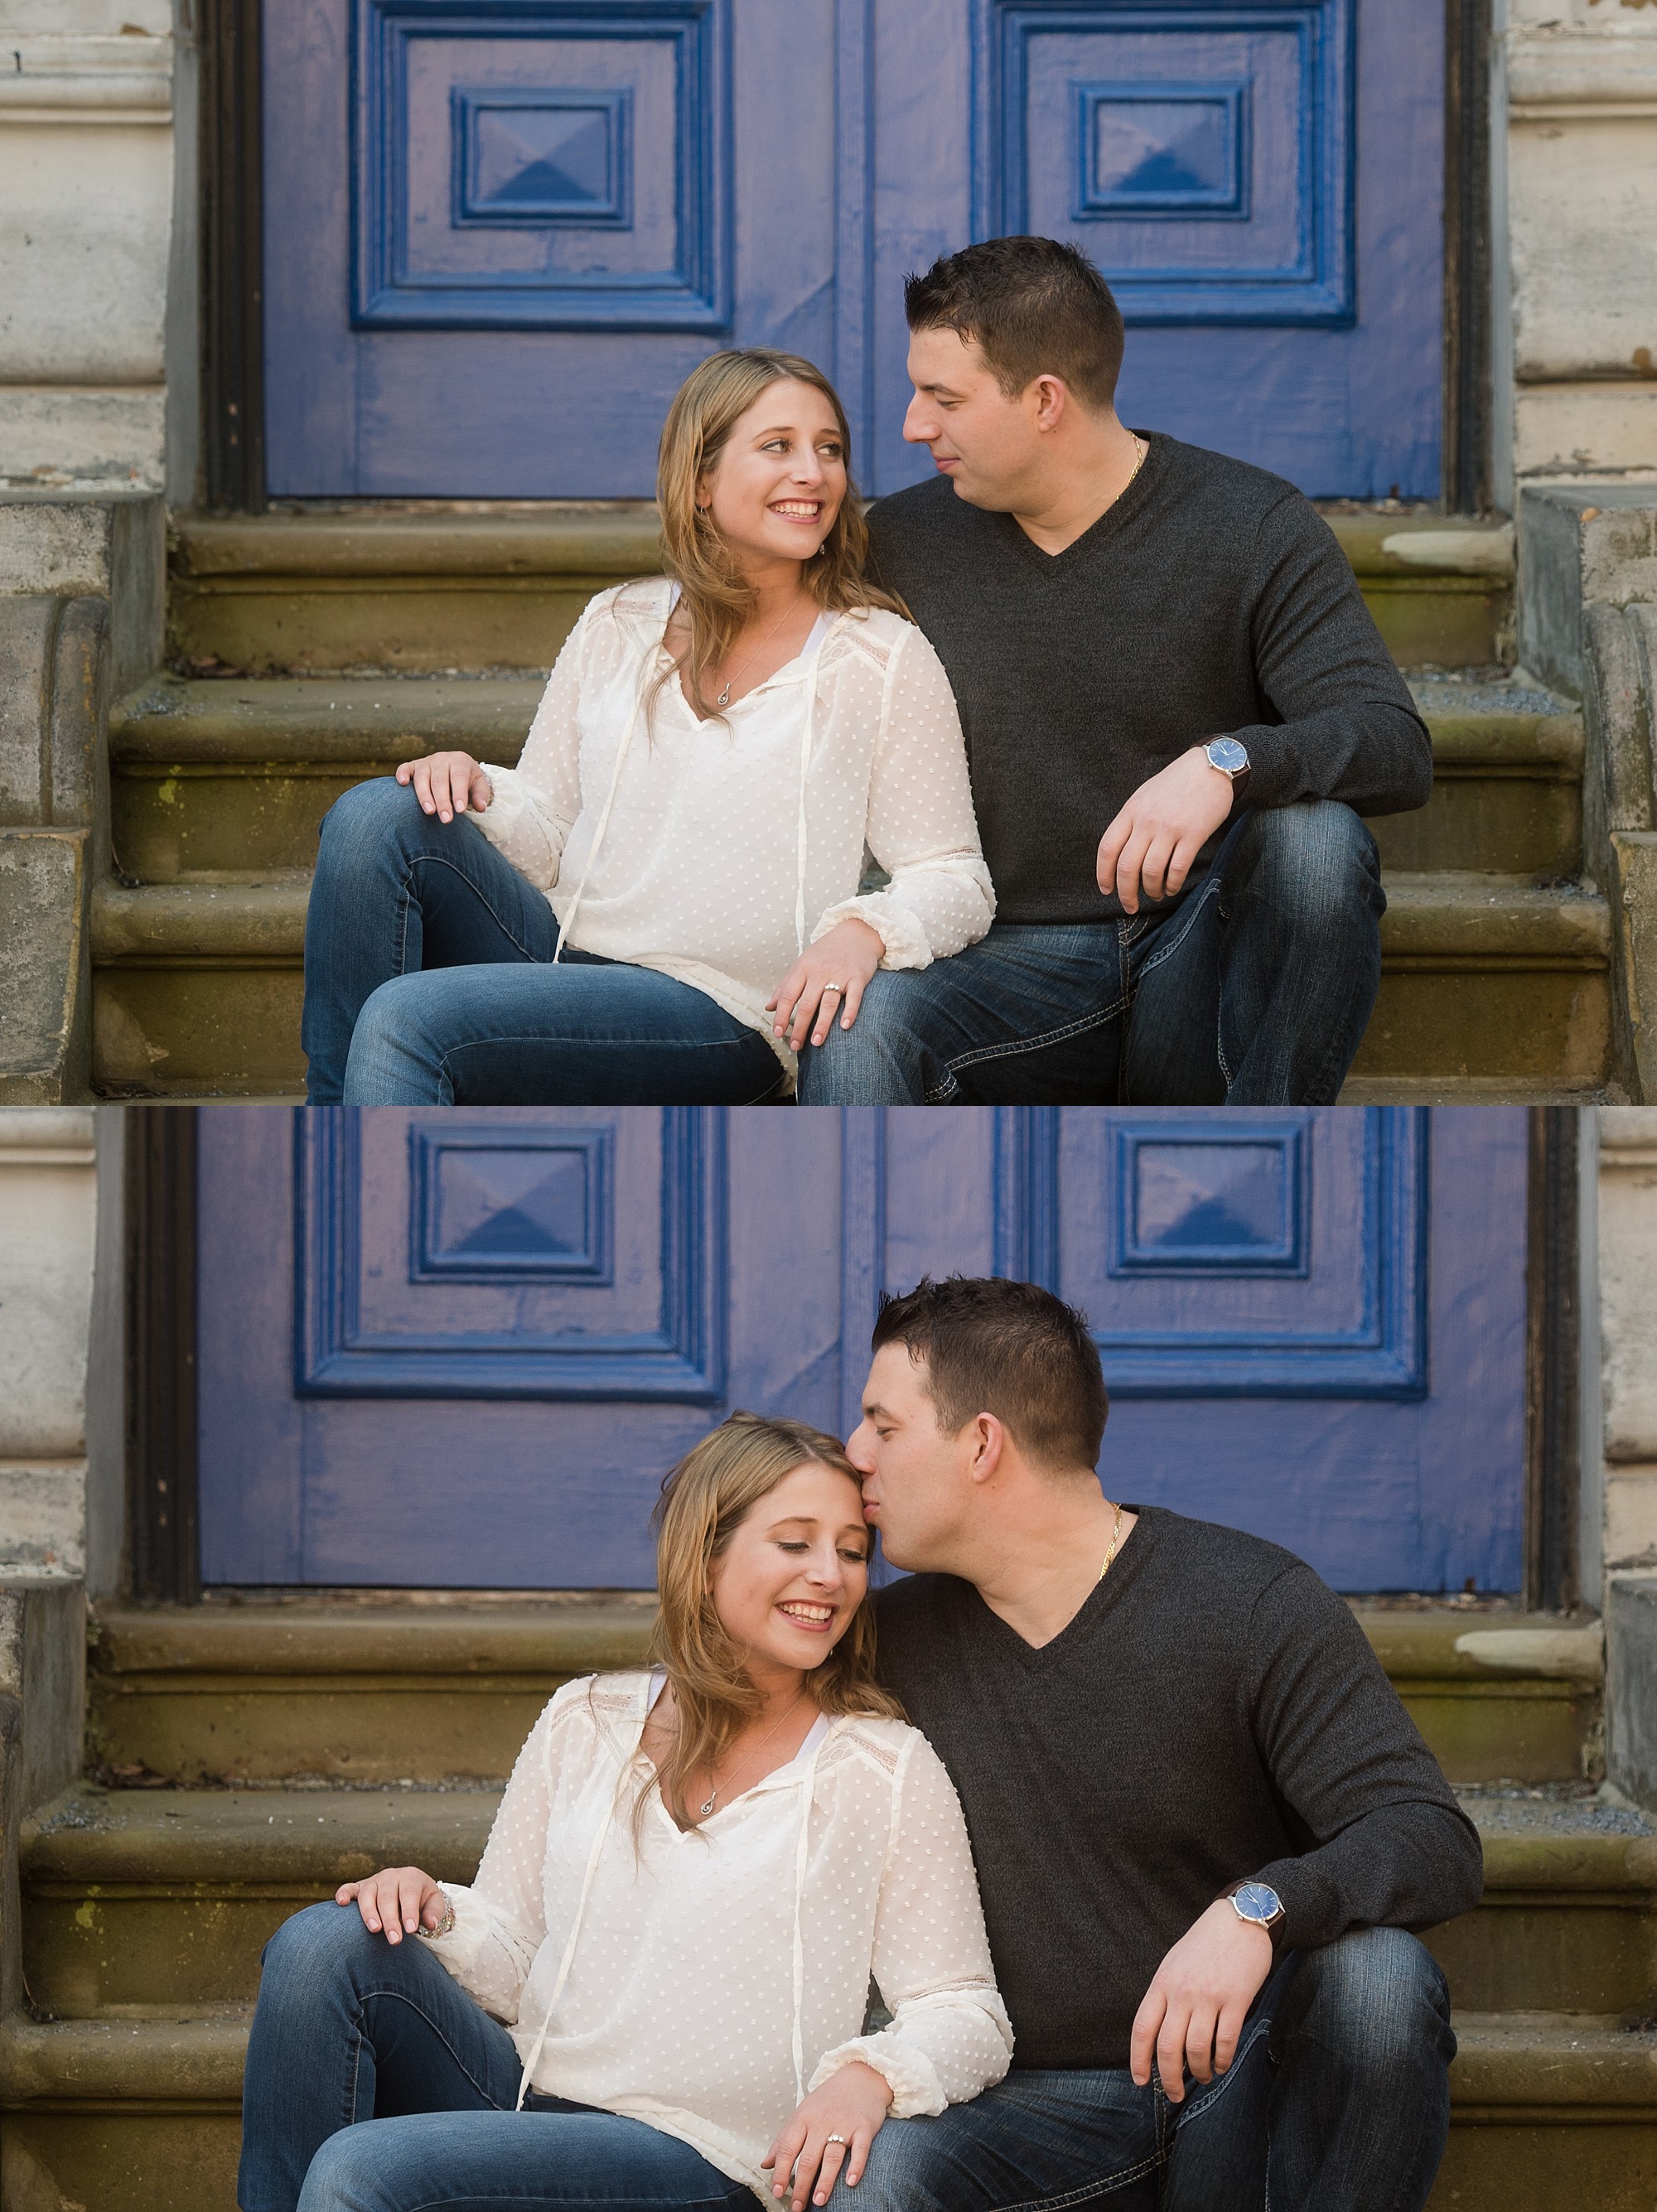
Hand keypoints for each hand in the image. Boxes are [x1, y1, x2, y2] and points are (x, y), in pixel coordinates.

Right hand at [335, 1865, 448, 1944]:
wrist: (410, 1888)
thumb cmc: (422, 1899)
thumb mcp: (434, 1902)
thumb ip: (434, 1912)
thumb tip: (431, 1924)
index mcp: (411, 1877)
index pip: (409, 1894)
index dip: (409, 1912)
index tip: (410, 1930)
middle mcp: (391, 1876)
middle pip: (387, 1897)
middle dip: (390, 1920)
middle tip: (395, 1940)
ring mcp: (374, 1881)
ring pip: (368, 1895)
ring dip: (369, 1912)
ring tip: (374, 1929)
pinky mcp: (360, 1887)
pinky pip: (349, 1888)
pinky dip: (343, 1893)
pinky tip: (341, 1903)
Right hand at [395, 751, 492, 823]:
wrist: (455, 765)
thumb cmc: (467, 779)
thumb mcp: (478, 783)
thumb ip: (480, 794)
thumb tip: (481, 807)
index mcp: (459, 761)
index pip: (459, 777)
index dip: (459, 793)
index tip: (459, 810)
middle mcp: (441, 759)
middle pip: (440, 781)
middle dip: (442, 801)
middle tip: (446, 819)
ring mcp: (426, 762)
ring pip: (422, 778)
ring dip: (424, 795)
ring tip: (429, 812)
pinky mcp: (413, 766)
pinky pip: (405, 767)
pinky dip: (402, 774)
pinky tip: (402, 784)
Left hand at [762, 2059, 890, 2208]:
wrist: (861, 2076)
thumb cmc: (829, 2099)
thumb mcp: (802, 2113)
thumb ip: (784, 2140)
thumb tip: (765, 2164)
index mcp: (804, 2118)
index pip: (788, 2149)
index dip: (781, 2172)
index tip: (778, 2192)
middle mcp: (822, 2121)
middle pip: (809, 2158)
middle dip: (801, 2186)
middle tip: (797, 2207)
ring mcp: (844, 2124)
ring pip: (832, 2157)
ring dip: (825, 2182)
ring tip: (818, 2201)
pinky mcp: (864, 2126)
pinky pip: (860, 2149)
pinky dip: (856, 2167)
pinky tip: (850, 2183)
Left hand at [766, 917, 884, 1050]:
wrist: (856, 933)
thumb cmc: (826, 952)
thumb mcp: (802, 964)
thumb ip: (785, 987)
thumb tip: (769, 1007)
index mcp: (803, 969)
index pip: (788, 995)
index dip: (782, 1016)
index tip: (778, 1032)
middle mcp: (820, 972)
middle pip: (807, 1004)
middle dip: (799, 1027)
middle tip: (795, 1045)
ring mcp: (840, 974)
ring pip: (828, 1003)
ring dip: (822, 1025)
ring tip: (816, 1043)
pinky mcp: (858, 977)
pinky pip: (854, 997)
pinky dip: (850, 1012)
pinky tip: (844, 1027)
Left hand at [1095, 746, 1234, 913]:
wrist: (1212, 766)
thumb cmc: (1177, 783)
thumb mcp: (1145, 795)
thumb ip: (1132, 821)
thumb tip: (1121, 853)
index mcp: (1131, 811)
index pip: (1107, 848)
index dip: (1104, 874)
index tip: (1107, 889)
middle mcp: (1147, 821)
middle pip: (1127, 867)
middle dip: (1126, 893)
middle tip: (1130, 906)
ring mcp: (1169, 828)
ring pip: (1151, 872)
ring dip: (1151, 891)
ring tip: (1155, 895)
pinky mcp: (1193, 835)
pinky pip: (1177, 870)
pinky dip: (1173, 885)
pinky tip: (1172, 888)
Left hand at [1130, 1896, 1273, 2101]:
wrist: (1239, 1918)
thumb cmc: (1205, 1943)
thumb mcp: (1174, 1964)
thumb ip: (1165, 1996)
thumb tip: (1159, 2035)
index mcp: (1162, 1983)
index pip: (1142, 2029)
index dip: (1138, 2059)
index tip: (1141, 2081)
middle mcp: (1182, 1992)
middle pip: (1168, 2047)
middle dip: (1169, 2078)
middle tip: (1174, 2094)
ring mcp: (1208, 1997)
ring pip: (1196, 2050)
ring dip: (1199, 2072)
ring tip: (1203, 2077)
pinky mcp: (1235, 2000)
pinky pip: (1225, 2042)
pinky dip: (1222, 2061)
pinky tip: (1221, 2065)